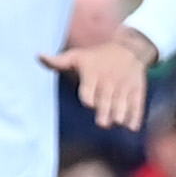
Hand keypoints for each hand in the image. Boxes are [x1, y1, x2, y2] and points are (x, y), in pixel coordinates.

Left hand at [41, 27, 156, 129]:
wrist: (129, 49)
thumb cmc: (96, 57)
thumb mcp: (77, 56)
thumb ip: (58, 62)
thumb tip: (38, 56)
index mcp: (93, 74)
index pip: (90, 88)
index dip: (90, 96)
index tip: (89, 103)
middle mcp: (109, 81)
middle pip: (107, 100)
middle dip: (106, 111)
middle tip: (103, 122)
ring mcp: (124, 87)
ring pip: (123, 104)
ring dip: (120, 115)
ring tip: (117, 122)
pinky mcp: (137, 91)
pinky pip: (137, 105)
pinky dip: (135, 117)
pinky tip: (131, 126)